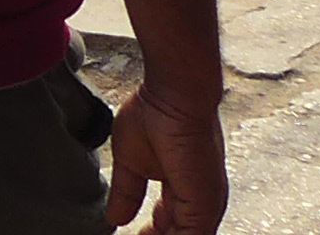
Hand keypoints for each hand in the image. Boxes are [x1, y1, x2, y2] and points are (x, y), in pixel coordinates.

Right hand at [108, 78, 227, 233]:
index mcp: (184, 190)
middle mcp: (200, 201)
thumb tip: (115, 217)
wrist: (172, 97)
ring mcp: (205, 205)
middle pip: (179, 233)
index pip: (171, 225)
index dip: (152, 233)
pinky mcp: (204, 206)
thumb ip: (126, 194)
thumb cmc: (155, 114)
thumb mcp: (130, 163)